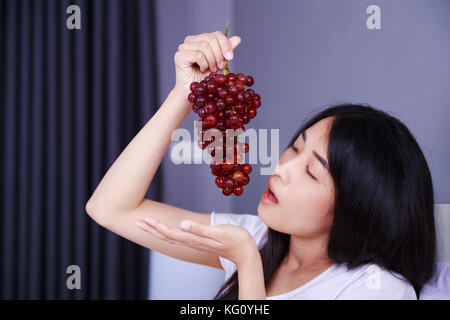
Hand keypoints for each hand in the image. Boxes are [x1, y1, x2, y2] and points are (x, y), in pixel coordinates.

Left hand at [134, 216, 255, 266]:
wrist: (246, 252)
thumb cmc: (236, 240)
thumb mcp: (220, 232)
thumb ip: (201, 229)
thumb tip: (183, 224)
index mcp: (195, 239)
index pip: (170, 233)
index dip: (156, 226)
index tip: (144, 219)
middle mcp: (193, 242)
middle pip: (167, 236)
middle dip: (151, 229)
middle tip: (137, 221)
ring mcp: (196, 243)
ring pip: (172, 237)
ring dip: (157, 231)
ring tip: (146, 224)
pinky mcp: (200, 241)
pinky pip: (179, 238)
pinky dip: (169, 234)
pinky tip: (166, 230)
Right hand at [173, 31, 241, 95]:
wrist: (193, 92)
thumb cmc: (204, 78)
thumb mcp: (219, 63)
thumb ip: (226, 51)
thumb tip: (237, 38)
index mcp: (199, 39)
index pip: (215, 34)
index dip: (225, 44)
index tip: (230, 57)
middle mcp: (190, 41)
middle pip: (210, 39)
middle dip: (219, 54)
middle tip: (220, 66)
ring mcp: (183, 48)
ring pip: (204, 46)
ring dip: (212, 60)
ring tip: (211, 70)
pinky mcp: (179, 56)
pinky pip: (198, 55)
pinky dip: (204, 64)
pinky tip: (202, 70)